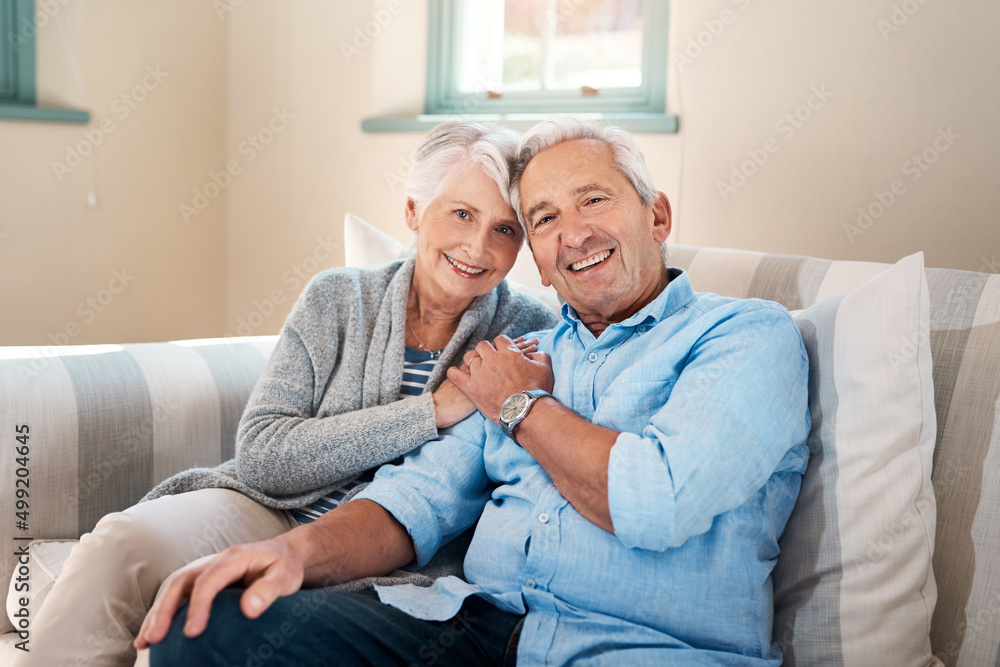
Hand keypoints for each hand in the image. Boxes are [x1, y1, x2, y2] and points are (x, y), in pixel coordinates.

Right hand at [134, 539, 304, 648]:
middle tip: (155, 639)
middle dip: (165, 610)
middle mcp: (214, 561)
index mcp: (234, 557)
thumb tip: (249, 609)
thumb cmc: (285, 566)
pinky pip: (178, 595)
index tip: (192, 632)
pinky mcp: (203, 581)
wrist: (285, 554)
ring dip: (158, 614)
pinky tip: (152, 634)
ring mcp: (206, 570)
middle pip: (182, 582)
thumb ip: (270, 589)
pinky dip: (163, 613)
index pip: (209, 581)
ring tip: (144, 642)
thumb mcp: (286, 575)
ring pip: (174, 588)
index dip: (198, 606)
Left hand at [447, 335, 552, 423]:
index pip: (499, 340)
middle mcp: (492, 359)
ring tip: (476, 368)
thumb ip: (539, 355)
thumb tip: (534, 351)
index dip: (501, 345)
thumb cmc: (537, 390)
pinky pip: (455, 375)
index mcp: (509, 352)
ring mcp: (480, 373)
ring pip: (469, 357)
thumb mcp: (545, 368)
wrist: (526, 411)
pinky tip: (455, 373)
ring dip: (472, 360)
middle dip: (485, 351)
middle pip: (482, 346)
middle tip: (489, 360)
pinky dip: (453, 373)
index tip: (502, 352)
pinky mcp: (471, 388)